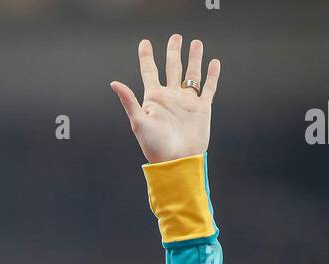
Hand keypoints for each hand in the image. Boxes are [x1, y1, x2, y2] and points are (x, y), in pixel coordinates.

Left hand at [111, 36, 218, 163]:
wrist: (177, 162)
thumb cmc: (155, 147)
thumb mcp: (138, 123)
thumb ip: (129, 101)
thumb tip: (114, 83)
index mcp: (154, 98)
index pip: (149, 71)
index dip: (146, 56)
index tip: (145, 42)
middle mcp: (170, 97)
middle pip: (172, 68)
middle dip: (173, 52)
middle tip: (176, 36)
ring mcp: (186, 102)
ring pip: (191, 75)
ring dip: (194, 59)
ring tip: (196, 43)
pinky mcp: (202, 109)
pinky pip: (208, 88)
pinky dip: (212, 75)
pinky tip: (214, 63)